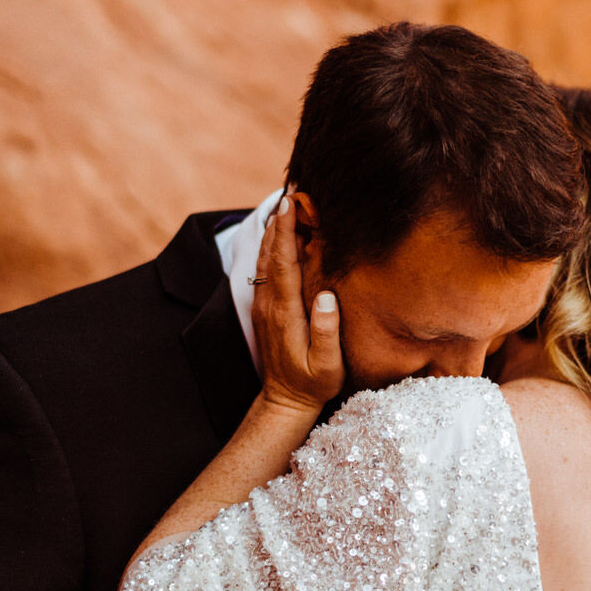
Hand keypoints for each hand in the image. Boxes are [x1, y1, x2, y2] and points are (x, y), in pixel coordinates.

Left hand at [252, 189, 344, 415]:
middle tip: (293, 189)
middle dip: (280, 220)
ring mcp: (264, 305)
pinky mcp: (265, 308)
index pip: (283, 262)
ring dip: (275, 230)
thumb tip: (326, 295)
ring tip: (288, 203)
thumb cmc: (312, 383)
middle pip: (271, 252)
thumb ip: (326, 331)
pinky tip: (281, 235)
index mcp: (285, 312)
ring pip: (266, 258)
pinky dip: (273, 246)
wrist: (284, 401)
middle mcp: (269, 304)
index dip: (287, 231)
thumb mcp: (326, 365)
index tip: (292, 203)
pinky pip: (266, 269)